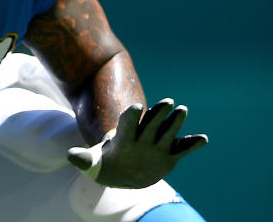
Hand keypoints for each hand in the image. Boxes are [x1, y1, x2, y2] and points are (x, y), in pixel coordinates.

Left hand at [67, 98, 207, 187]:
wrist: (121, 172)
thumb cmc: (105, 165)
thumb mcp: (93, 164)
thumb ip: (83, 159)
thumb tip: (70, 155)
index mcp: (124, 137)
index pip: (128, 122)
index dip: (131, 115)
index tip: (137, 106)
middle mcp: (142, 137)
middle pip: (151, 122)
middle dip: (158, 112)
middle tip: (167, 101)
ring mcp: (157, 145)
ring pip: (167, 130)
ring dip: (175, 121)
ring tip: (182, 109)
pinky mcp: (169, 155)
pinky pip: (182, 149)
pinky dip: (192, 144)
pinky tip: (203, 139)